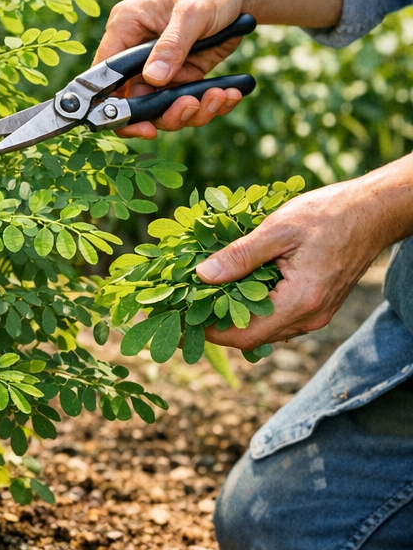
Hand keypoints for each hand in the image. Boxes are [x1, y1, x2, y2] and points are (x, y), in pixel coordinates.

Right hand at [94, 0, 342, 139]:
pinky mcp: (182, 74)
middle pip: (136, 100)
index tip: (142, 125)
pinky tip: (229, 93)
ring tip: (219, 96)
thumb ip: (171, 45)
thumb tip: (153, 79)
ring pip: (164, 106)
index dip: (114, 106)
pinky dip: (210, 104)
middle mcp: (136, 52)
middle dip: (165, 112)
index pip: (105, 75)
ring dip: (192, 110)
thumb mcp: (192, 12)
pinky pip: (188, 101)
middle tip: (191, 107)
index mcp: (125, 29)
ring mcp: (160, 66)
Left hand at [193, 162, 412, 349]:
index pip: (245, 335)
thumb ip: (241, 255)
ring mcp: (316, 314)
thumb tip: (202, 276)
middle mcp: (310, 317)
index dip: (208, 333)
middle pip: (252, 337)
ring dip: (232, 318)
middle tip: (179, 310)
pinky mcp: (316, 305)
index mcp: (301, 301)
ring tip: (196, 300)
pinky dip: (252, 309)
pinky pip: (278, 317)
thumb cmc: (328, 214)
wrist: (372, 212)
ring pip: (265, 329)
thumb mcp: (278, 228)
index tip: (177, 323)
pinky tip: (230, 290)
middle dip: (214, 326)